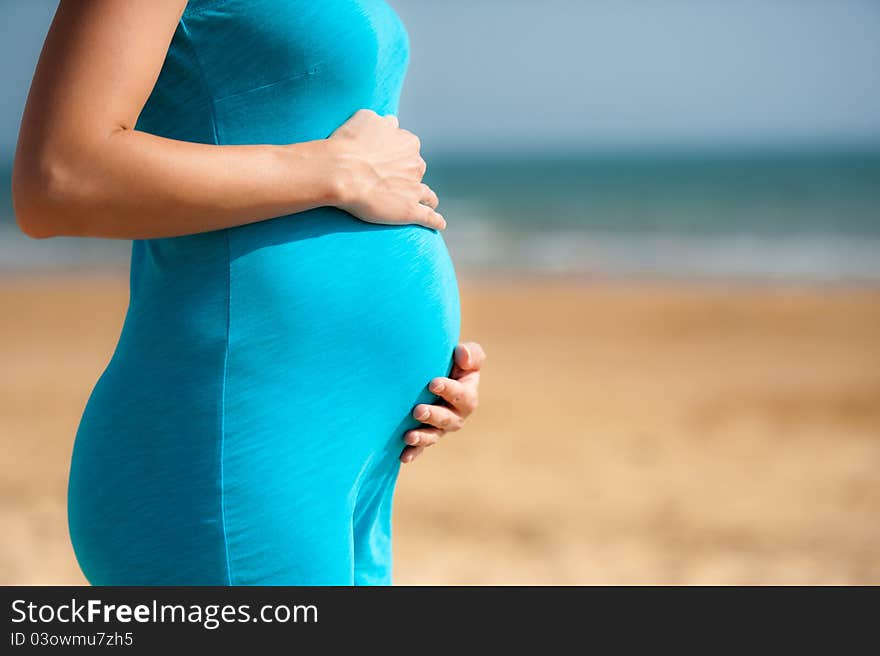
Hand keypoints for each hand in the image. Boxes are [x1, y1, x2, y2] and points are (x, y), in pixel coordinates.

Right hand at [328, 109, 444, 230]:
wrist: (341, 172)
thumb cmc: (349, 145)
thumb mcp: (366, 118)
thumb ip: (383, 121)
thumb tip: (392, 121)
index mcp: (408, 143)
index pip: (409, 148)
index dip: (399, 155)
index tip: (389, 161)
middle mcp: (416, 164)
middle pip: (417, 169)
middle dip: (410, 175)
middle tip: (394, 182)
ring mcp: (414, 188)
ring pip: (427, 194)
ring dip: (427, 197)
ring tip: (425, 203)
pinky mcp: (410, 210)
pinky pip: (428, 217)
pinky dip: (435, 221)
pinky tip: (439, 224)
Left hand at [401, 341, 485, 463]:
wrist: (432, 374)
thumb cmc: (452, 362)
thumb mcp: (465, 355)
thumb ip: (470, 354)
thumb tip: (463, 355)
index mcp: (467, 395)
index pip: (462, 395)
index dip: (449, 390)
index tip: (432, 383)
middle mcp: (456, 415)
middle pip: (448, 419)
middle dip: (433, 415)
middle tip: (418, 410)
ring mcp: (440, 427)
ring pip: (434, 435)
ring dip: (422, 437)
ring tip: (408, 436)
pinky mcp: (426, 434)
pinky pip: (421, 447)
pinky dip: (413, 452)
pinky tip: (403, 456)